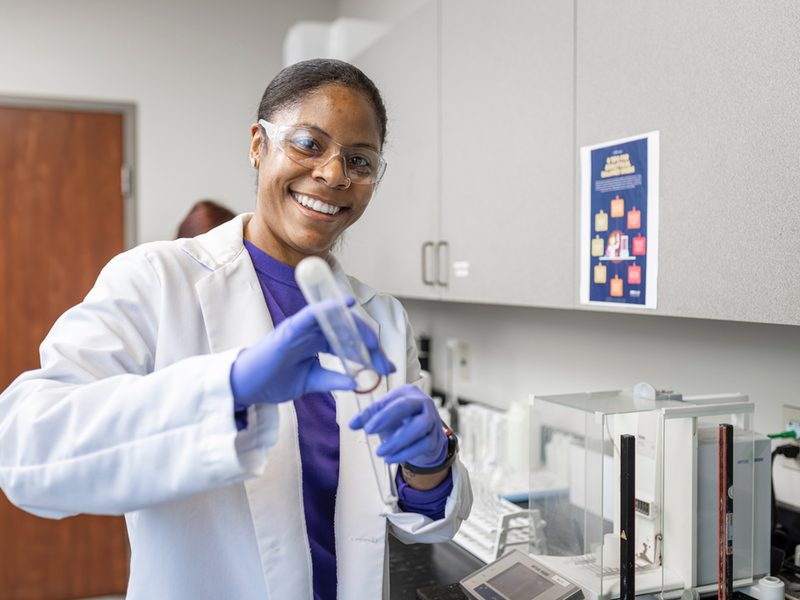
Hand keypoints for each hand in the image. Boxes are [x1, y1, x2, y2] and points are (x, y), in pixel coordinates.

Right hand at [230, 298, 393, 406]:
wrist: (246, 387)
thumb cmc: (273, 381)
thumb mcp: (311, 383)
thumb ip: (334, 380)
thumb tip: (359, 382)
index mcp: (317, 343)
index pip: (349, 342)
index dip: (369, 353)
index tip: (386, 366)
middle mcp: (312, 332)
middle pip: (347, 331)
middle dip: (369, 345)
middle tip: (385, 361)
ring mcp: (302, 328)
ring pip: (335, 320)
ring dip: (357, 329)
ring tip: (374, 342)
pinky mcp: (290, 329)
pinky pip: (313, 314)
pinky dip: (330, 307)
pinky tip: (347, 306)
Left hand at [349, 384, 446, 467]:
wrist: (424, 437)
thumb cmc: (404, 422)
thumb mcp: (385, 416)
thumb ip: (369, 417)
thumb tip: (352, 424)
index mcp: (408, 393)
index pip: (393, 399)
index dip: (379, 412)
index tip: (365, 426)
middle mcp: (423, 403)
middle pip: (407, 406)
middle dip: (387, 418)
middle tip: (369, 432)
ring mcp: (432, 419)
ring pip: (418, 426)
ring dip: (398, 440)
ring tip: (381, 451)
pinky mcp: (435, 438)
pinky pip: (422, 445)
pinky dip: (405, 453)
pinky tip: (391, 458)